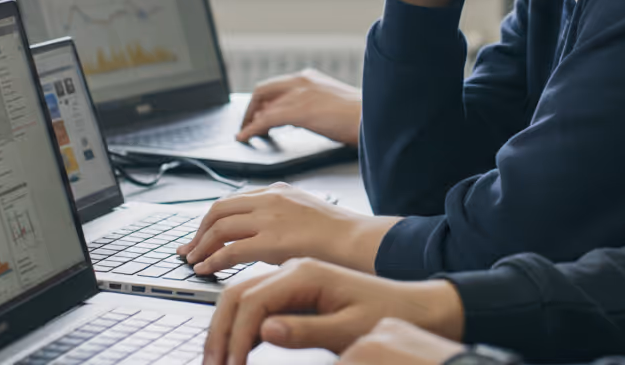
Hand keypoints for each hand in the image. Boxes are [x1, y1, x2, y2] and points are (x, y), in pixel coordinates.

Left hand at [175, 183, 398, 274]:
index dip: (211, 219)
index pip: (234, 200)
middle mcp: (270, 199)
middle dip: (199, 231)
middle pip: (219, 209)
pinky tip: (206, 270)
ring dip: (201, 246)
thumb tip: (263, 236)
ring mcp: (270, 218)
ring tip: (193, 262)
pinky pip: (230, 250)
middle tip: (189, 249)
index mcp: (278, 191)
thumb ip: (282, 218)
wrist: (360, 241)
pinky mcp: (272, 240)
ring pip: (219, 227)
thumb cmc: (341, 235)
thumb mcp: (306, 213)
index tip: (201, 234)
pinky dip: (212, 260)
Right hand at [201, 258, 464, 364]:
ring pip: (242, 295)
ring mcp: (292, 276)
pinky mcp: (295, 288)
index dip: (236, 337)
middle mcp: (293, 269)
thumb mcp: (350, 329)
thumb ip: (306, 331)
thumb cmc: (386, 315)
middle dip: (219, 330)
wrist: (412, 305)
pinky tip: (236, 345)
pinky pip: (256, 300)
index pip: (252, 302)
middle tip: (212, 364)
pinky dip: (240, 322)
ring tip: (215, 358)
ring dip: (223, 325)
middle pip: (237, 294)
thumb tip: (263, 332)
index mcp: (305, 273)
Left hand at [236, 69, 361, 145]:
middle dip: (250, 109)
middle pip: (263, 91)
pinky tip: (247, 137)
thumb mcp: (330, 104)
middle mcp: (302, 80)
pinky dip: (253, 128)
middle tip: (245, 126)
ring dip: (249, 120)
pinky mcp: (301, 109)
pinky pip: (267, 118)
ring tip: (244, 134)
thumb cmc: (359, 116)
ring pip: (262, 103)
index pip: (275, 86)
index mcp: (310, 78)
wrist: (376, 118)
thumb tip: (297, 117)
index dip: (260, 102)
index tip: (255, 114)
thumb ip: (311, 105)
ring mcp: (301, 93)